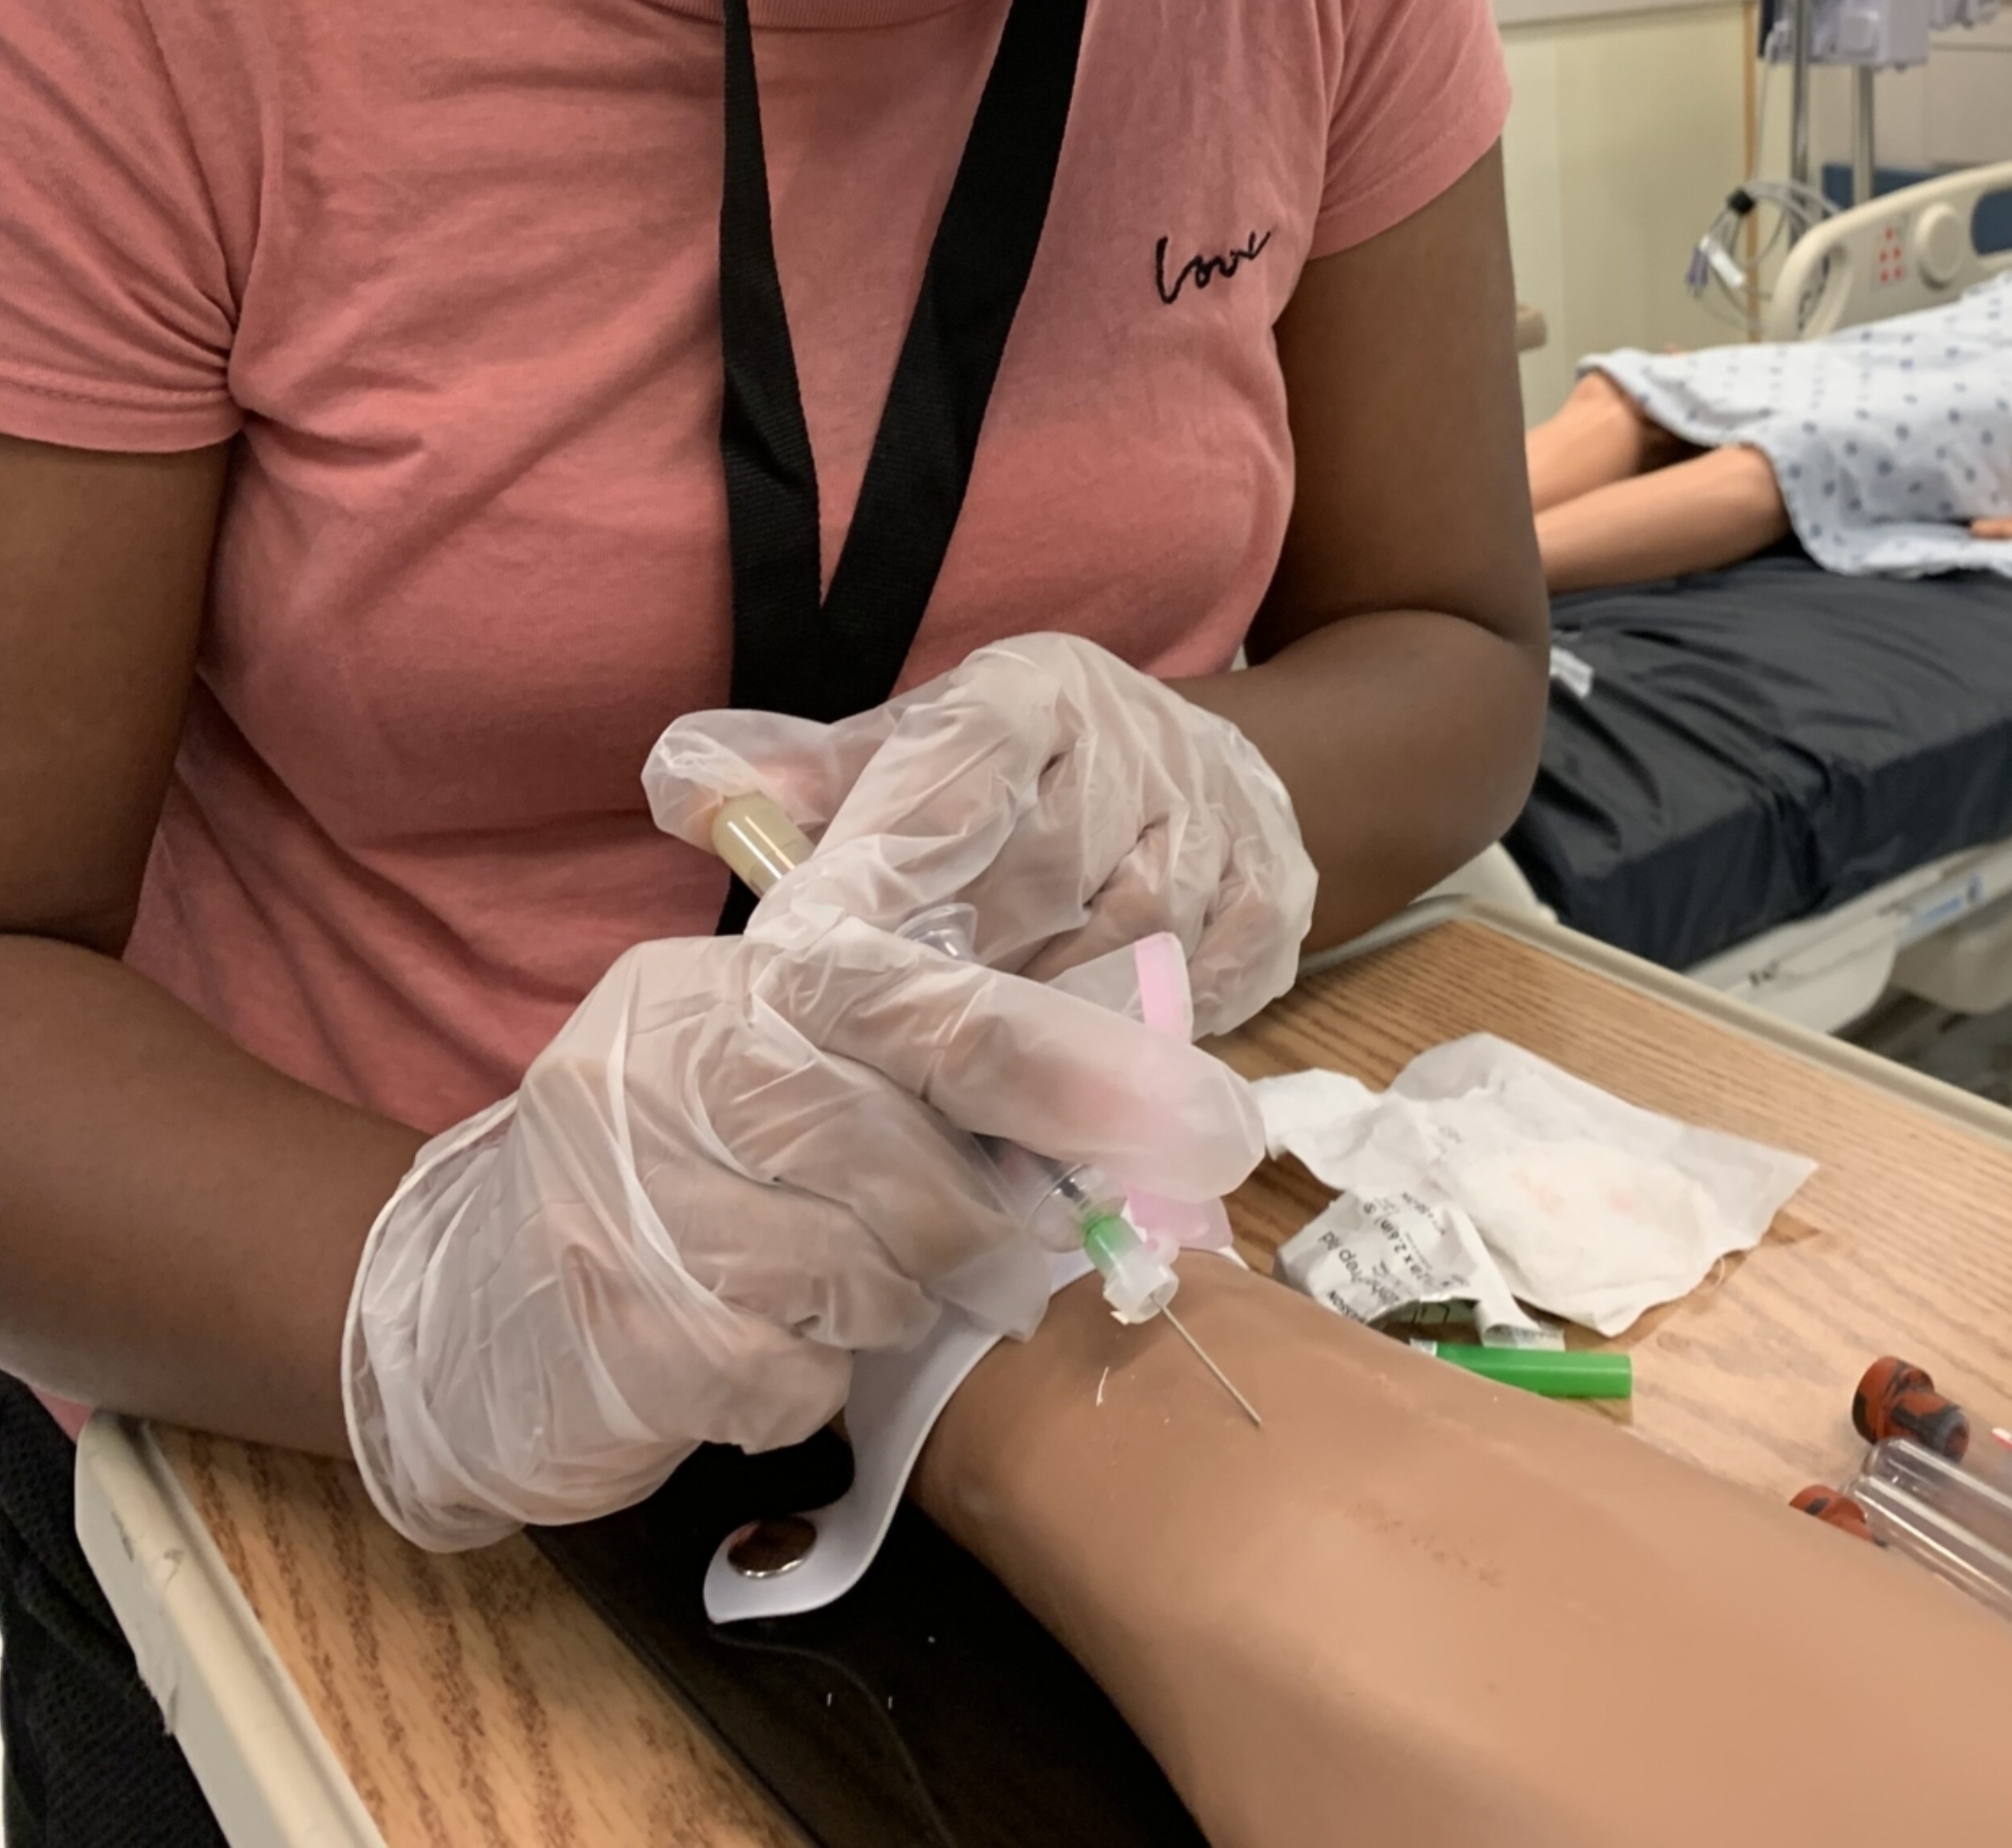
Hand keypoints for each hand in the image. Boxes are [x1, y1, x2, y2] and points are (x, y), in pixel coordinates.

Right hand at [344, 887, 1263, 1549]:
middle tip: (1020, 1259)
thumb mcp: (760, 1089)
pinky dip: (805, 1383)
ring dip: (887, 1306)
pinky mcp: (615, 1328)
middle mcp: (664, 1065)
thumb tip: (1109, 1091)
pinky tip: (766, 1361)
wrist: (448, 1322)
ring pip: (855, 1264)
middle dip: (983, 1220)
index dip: (1067, 1061)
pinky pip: (786, 1370)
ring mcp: (626, 1196)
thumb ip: (894, 1072)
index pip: (920, 1002)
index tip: (1201, 1116)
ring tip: (848, 1302)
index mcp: (719, 989)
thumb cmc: (658, 1197)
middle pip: (899, 1146)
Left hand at [646, 634, 1318, 1035]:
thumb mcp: (910, 751)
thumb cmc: (1017, 780)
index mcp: (1034, 690)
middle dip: (950, 985)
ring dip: (1039, 1038)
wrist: (1192, 771)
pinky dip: (1133, 1052)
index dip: (878, 873)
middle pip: (1033, 888)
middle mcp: (1138, 738)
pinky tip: (1078, 1085)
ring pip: (1118, 962)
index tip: (805, 963)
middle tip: (876, 1062)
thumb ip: (803, 777)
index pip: (952, 773)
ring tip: (964, 1097)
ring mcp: (1223, 820)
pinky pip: (1196, 1005)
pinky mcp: (1277, 898)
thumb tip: (686, 785)